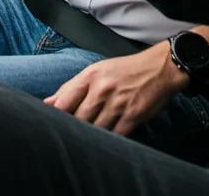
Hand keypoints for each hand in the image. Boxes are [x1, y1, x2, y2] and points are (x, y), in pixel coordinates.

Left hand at [43, 41, 185, 135]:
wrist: (160, 68)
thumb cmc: (125, 70)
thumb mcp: (98, 71)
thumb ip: (72, 87)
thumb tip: (49, 103)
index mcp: (91, 75)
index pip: (65, 99)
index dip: (55, 115)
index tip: (50, 124)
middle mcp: (102, 88)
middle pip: (78, 118)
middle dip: (73, 128)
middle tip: (70, 135)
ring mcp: (117, 103)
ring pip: (95, 129)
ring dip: (91, 135)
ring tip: (89, 138)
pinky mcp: (132, 116)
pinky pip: (114, 136)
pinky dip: (109, 140)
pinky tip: (107, 139)